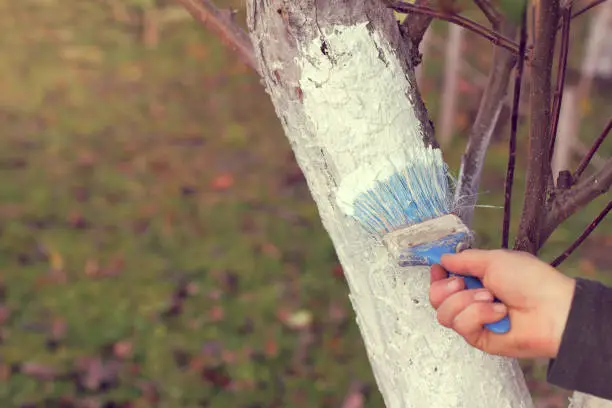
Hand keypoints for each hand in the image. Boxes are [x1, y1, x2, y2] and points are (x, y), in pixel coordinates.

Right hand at [429, 249, 575, 358]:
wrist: (553, 310)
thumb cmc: (530, 281)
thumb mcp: (495, 259)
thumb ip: (465, 259)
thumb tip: (443, 259)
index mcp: (476, 279)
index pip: (442, 280)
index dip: (437, 275)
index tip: (439, 268)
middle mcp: (471, 300)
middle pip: (435, 298)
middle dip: (445, 288)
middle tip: (463, 283)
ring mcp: (474, 320)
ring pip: (444, 313)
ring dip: (466, 302)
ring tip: (491, 298)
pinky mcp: (479, 337)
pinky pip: (462, 326)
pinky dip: (479, 315)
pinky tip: (499, 313)